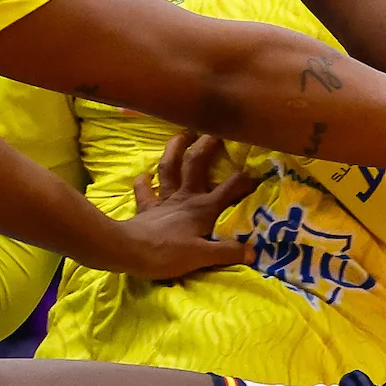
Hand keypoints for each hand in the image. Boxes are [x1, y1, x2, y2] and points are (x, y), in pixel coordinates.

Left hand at [83, 133, 259, 281]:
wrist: (127, 251)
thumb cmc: (167, 253)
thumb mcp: (202, 256)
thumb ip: (228, 252)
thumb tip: (253, 251)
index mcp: (203, 208)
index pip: (230, 188)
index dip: (245, 180)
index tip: (258, 173)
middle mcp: (185, 197)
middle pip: (196, 164)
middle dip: (206, 145)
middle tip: (215, 129)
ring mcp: (164, 200)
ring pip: (169, 167)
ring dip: (175, 148)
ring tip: (182, 134)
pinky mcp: (147, 208)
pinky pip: (144, 191)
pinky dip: (143, 181)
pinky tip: (144, 174)